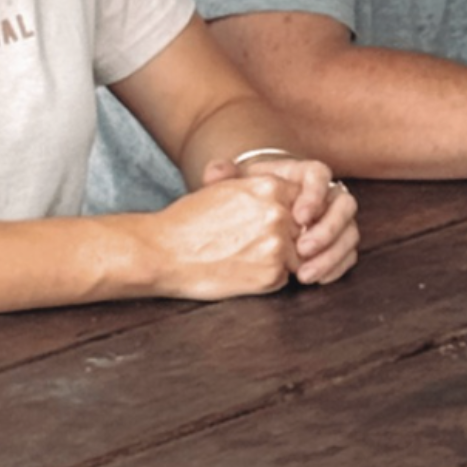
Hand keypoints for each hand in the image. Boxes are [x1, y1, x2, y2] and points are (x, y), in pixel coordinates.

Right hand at [145, 174, 302, 299]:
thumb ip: (263, 190)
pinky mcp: (271, 275)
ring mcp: (278, 245)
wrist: (161, 253)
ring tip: (243, 258)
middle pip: (304, 229)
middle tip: (251, 244)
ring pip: (298, 256)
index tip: (272, 223)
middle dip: (288, 239)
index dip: (291, 215)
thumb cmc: (188, 221)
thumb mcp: (227, 189)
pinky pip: (284, 279)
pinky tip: (240, 272)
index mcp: (269, 186)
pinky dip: (267, 280)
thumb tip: (295, 202)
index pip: (303, 200)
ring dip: (279, 261)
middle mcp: (279, 213)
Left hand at [203, 152, 360, 285]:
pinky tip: (318, 279)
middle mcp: (328, 195)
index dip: (314, 195)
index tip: (298, 216)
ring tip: (305, 274)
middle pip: (344, 205)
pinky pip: (348, 254)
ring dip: (331, 254)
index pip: (320, 175)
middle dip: (327, 229)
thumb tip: (216, 172)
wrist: (256, 213)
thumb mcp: (233, 183)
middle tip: (302, 248)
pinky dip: (336, 267)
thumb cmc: (246, 194)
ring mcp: (337, 220)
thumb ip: (222, 176)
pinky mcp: (338, 242)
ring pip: (350, 233)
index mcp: (306, 173)